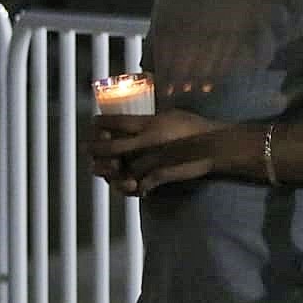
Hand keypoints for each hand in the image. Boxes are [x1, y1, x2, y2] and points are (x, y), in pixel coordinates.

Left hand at [87, 109, 223, 194]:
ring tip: (98, 168)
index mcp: (150, 123)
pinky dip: (132, 187)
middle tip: (87, 148)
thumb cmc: (196, 128)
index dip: (100, 122)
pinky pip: (138, 186)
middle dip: (94, 147)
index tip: (94, 122)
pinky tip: (128, 184)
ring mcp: (151, 160)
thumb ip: (152, 120)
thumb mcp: (171, 115)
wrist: (215, 146)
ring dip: (107, 171)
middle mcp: (146, 141)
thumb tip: (137, 118)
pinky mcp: (158, 176)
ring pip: (120, 169)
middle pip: (110, 146)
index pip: (116, 121)